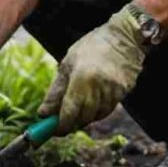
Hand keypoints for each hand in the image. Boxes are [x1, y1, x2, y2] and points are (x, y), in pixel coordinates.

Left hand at [38, 7, 147, 133]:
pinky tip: (95, 99)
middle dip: (73, 122)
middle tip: (64, 120)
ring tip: (80, 105)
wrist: (124, 36)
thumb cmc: (92, 46)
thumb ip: (56, 91)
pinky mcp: (124, 92)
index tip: (54, 130)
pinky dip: (98, 109)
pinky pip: (108, 109)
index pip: (69, 111)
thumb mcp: (68, 63)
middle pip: (84, 118)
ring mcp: (114, 91)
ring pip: (97, 116)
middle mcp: (99, 87)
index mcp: (81, 78)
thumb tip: (43, 113)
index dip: (61, 125)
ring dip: (86, 116)